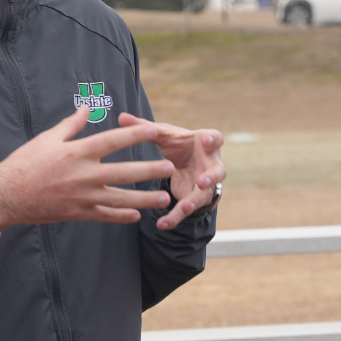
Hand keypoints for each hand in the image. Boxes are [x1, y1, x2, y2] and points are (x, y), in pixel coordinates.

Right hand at [0, 108, 175, 235]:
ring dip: (144, 199)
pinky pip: (104, 215)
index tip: (155, 132)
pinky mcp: (77, 213)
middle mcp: (84, 174)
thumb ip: (71, 125)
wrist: (6, 194)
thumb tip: (86, 108)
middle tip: (169, 168)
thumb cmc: (25, 163)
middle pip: (124, 171)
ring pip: (120, 199)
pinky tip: (136, 216)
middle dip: (149, 170)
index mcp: (77, 152)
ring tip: (163, 199)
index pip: (114, 140)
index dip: (137, 135)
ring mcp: (82, 196)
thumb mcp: (47, 138)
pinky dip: (121, 216)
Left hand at [118, 113, 225, 229]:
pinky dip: (176, 217)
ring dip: (195, 201)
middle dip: (212, 177)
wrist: (186, 160)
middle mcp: (210, 163)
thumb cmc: (178, 143)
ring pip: (205, 194)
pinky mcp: (195, 197)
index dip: (213, 140)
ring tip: (184, 207)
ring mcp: (206, 182)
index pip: (216, 138)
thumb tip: (121, 116)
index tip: (206, 140)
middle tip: (203, 182)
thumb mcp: (164, 135)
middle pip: (219, 171)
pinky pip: (188, 208)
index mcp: (205, 142)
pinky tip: (162, 224)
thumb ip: (145, 127)